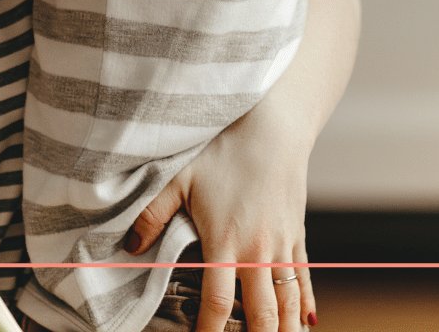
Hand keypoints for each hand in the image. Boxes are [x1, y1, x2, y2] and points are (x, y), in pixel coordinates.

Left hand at [126, 110, 315, 331]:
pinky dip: (305, 303)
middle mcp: (258, 251)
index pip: (217, 303)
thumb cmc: (224, 149)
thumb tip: (130, 246)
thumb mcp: (179, 178)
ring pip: (288, 303)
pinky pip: (304, 278)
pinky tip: (307, 321)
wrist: (273, 127)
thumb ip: (153, 214)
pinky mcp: (297, 235)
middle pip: (263, 314)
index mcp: (226, 242)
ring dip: (285, 329)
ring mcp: (282, 245)